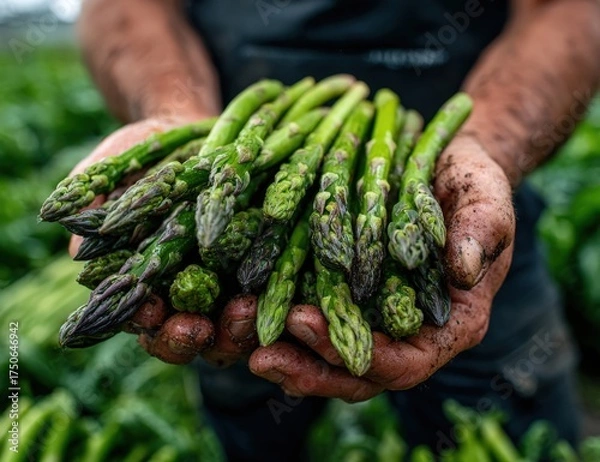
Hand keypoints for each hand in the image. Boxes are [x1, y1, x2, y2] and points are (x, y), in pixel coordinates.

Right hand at [67, 114, 260, 366]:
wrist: (195, 132)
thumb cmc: (143, 154)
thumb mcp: (111, 170)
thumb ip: (94, 209)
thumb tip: (78, 252)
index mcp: (149, 283)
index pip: (147, 322)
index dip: (147, 324)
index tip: (149, 311)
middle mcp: (192, 291)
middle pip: (193, 336)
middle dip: (192, 337)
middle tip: (198, 327)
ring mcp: (231, 281)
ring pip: (235, 325)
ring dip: (238, 328)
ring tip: (243, 310)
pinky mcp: (265, 263)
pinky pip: (275, 293)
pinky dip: (277, 300)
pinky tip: (280, 295)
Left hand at [248, 134, 515, 400]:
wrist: (441, 161)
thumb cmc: (471, 183)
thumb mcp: (487, 197)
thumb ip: (483, 231)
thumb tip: (462, 270)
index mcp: (447, 323)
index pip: (406, 363)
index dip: (361, 356)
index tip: (310, 327)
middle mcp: (405, 329)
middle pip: (355, 373)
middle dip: (307, 369)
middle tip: (260, 356)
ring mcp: (369, 312)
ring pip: (324, 354)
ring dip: (281, 348)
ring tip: (237, 325)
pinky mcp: (340, 288)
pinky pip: (306, 312)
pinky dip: (274, 312)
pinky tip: (241, 301)